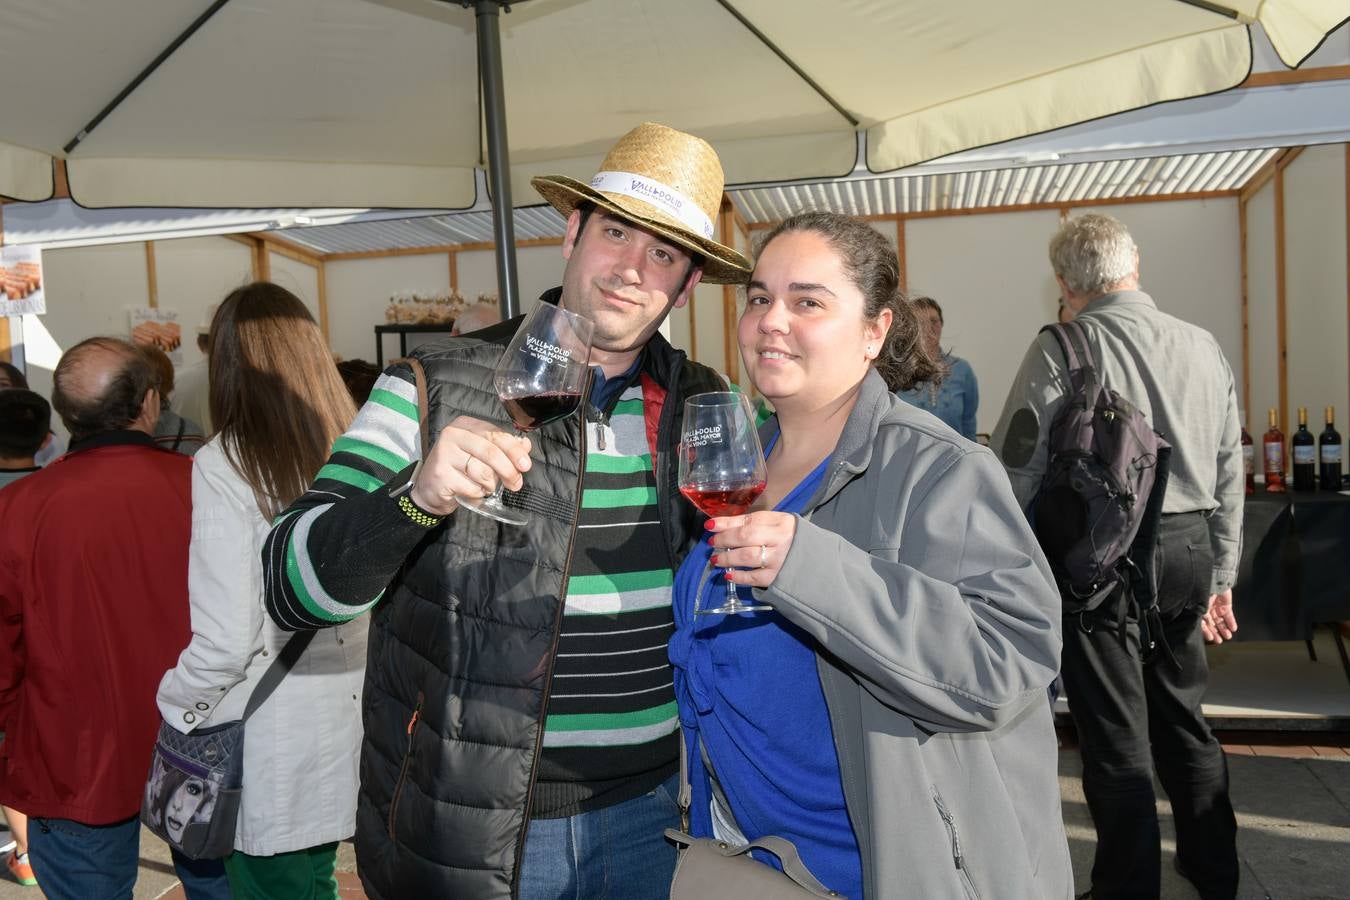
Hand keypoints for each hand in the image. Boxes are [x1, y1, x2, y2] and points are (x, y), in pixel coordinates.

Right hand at [409, 415, 531, 515]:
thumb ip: (504, 448)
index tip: (526, 465)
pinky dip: (477, 493)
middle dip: (508, 470)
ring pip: (483, 472)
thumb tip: (525, 445)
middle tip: (515, 484)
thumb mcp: (482, 455)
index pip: (496, 435)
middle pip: (491, 452)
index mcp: (466, 424)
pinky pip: (471, 487)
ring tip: (485, 486)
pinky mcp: (440, 474)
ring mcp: (444, 453)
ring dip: (490, 485)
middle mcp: (453, 434)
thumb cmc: (460, 469)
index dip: (514, 451)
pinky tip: (472, 491)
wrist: (430, 489)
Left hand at [706, 511, 797, 588]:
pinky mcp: (777, 578)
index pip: (748, 520)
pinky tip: (729, 574)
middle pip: (745, 537)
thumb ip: (753, 523)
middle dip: (724, 540)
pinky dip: (739, 577)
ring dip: (727, 558)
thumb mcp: (777, 524)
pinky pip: (753, 578)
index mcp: (780, 522)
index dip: (726, 523)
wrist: (816, 561)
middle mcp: (780, 539)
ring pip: (747, 557)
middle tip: (712, 543)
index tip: (709, 526)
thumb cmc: (791, 539)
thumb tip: (721, 525)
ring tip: (716, 560)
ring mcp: (779, 560)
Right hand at [1200, 589, 1237, 643]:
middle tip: (1219, 640)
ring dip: (1223, 629)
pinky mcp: (1225, 604)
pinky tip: (1233, 628)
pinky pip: (1228, 615)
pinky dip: (1231, 622)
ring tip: (1227, 636)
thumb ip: (1199, 617)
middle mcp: (1206, 608)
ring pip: (1220, 620)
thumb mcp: (1199, 606)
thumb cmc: (1202, 591)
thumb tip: (1199, 627)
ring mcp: (1216, 606)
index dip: (1206, 631)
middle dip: (1215, 632)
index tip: (1210, 638)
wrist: (1214, 579)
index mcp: (1197, 608)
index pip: (1201, 623)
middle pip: (1211, 623)